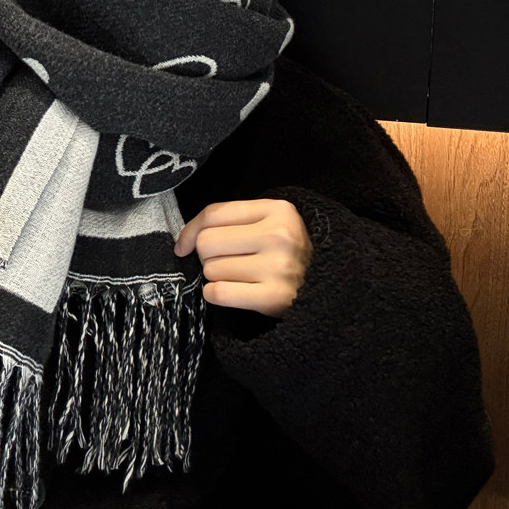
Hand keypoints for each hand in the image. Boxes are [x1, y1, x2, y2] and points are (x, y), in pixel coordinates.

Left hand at [173, 198, 311, 317]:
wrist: (326, 287)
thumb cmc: (285, 252)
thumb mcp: (267, 222)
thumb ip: (228, 220)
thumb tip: (182, 243)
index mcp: (278, 210)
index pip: (213, 213)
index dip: (190, 230)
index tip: (184, 245)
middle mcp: (280, 235)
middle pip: (207, 243)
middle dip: (208, 256)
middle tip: (229, 261)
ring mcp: (279, 267)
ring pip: (211, 270)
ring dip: (217, 276)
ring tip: (241, 277)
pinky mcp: (273, 298)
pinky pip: (218, 293)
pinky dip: (217, 294)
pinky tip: (234, 292)